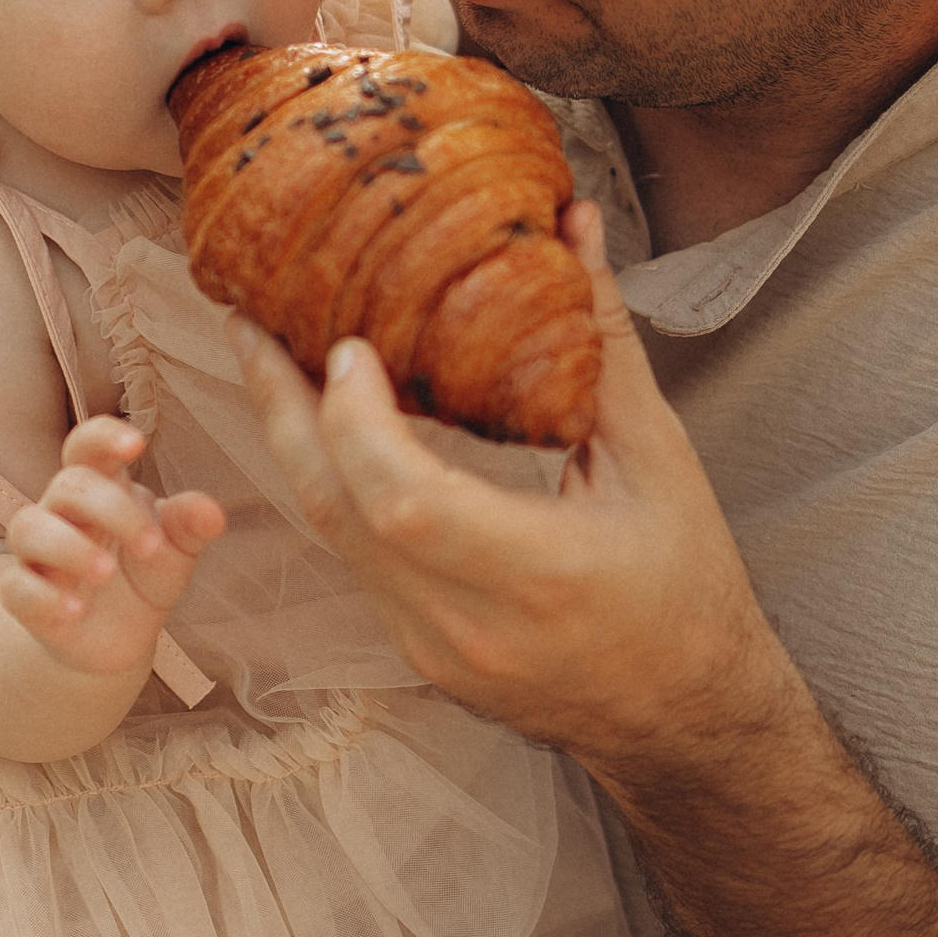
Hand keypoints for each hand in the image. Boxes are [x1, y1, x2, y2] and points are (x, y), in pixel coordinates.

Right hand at [0, 415, 226, 677]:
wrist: (119, 637)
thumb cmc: (144, 572)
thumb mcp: (177, 549)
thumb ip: (190, 526)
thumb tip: (212, 513)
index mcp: (103, 487)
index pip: (87, 445)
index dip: (104, 437)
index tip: (136, 444)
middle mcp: (63, 512)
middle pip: (69, 485)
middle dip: (111, 509)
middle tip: (151, 547)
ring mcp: (38, 554)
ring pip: (28, 528)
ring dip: (68, 547)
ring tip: (105, 572)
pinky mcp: (24, 596)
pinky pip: (14, 587)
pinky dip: (42, 597)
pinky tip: (74, 611)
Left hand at [233, 203, 803, 785]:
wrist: (684, 714)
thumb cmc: (686, 581)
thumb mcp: (658, 455)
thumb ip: (601, 338)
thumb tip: (571, 222)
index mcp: (539, 572)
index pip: (404, 501)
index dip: (358, 421)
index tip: (349, 347)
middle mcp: (467, 622)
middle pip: (336, 513)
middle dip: (282, 410)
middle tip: (251, 323)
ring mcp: (432, 647)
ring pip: (330, 536)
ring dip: (294, 443)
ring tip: (269, 359)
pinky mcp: (417, 652)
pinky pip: (353, 558)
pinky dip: (333, 485)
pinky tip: (327, 430)